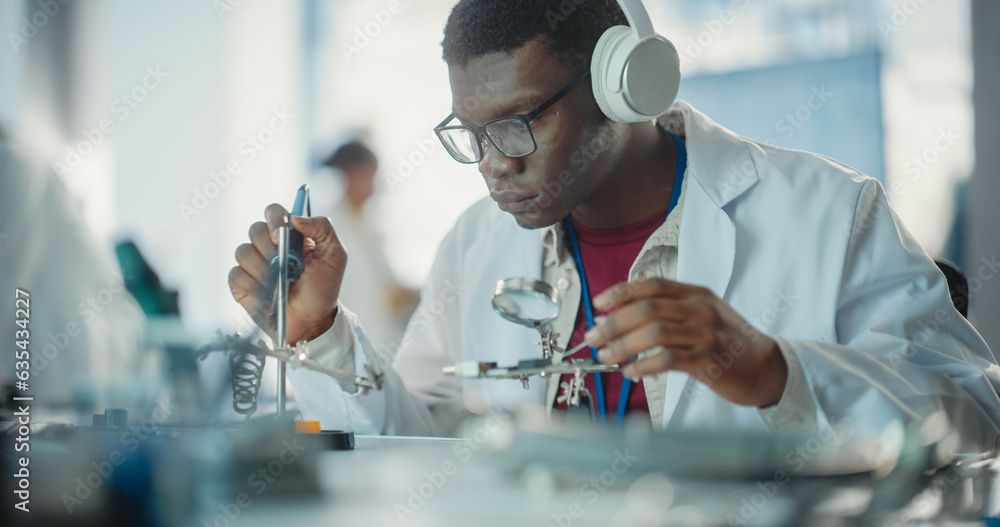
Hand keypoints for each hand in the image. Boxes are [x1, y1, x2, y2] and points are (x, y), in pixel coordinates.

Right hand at [228, 203, 346, 342]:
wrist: (313, 320)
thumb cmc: (323, 288)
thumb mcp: (335, 255)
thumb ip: (323, 228)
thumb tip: (295, 218)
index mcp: (290, 234)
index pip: (274, 211)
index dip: (274, 219)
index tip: (280, 236)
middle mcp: (268, 245)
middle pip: (255, 230)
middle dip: (271, 249)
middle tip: (286, 266)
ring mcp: (253, 263)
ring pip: (243, 252)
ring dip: (264, 270)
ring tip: (281, 283)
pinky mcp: (242, 283)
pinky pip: (236, 274)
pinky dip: (253, 285)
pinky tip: (268, 293)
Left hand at [586, 278, 786, 407]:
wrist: (767, 368)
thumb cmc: (727, 343)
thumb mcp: (702, 316)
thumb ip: (668, 312)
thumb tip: (621, 317)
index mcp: (696, 294)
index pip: (652, 285)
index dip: (621, 293)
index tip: (598, 304)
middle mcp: (701, 309)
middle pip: (648, 309)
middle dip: (614, 323)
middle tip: (594, 336)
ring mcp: (707, 334)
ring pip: (655, 333)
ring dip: (624, 345)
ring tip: (606, 356)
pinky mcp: (709, 361)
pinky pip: (669, 359)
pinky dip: (645, 365)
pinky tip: (631, 372)